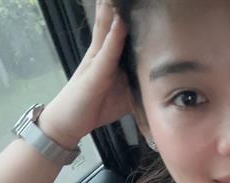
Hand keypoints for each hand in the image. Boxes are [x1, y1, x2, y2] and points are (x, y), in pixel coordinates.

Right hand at [38, 0, 129, 148]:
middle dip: (119, 7)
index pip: (119, 30)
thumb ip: (138, 85)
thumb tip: (160, 86)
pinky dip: (115, 37)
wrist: (69, 123)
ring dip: (114, 11)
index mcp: (108, 56)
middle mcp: (101, 53)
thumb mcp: (124, 95)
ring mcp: (96, 61)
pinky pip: (106, 52)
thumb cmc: (96, 108)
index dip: (126, 14)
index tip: (140, 3)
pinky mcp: (94, 73)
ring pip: (107, 31)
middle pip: (112, 23)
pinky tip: (121, 22)